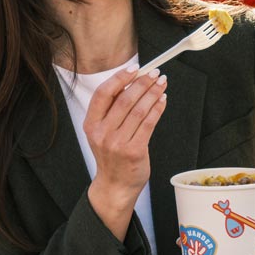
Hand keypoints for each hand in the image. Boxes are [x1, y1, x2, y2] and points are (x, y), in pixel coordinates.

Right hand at [85, 69, 166, 234]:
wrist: (115, 185)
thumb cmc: (112, 155)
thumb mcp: (102, 133)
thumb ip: (111, 110)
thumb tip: (132, 82)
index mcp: (91, 124)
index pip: (103, 94)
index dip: (120, 78)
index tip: (135, 68)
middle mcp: (102, 133)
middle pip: (124, 99)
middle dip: (143, 82)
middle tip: (155, 73)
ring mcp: (117, 143)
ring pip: (139, 110)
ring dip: (153, 93)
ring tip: (162, 84)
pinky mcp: (134, 151)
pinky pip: (149, 123)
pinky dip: (157, 108)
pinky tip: (162, 100)